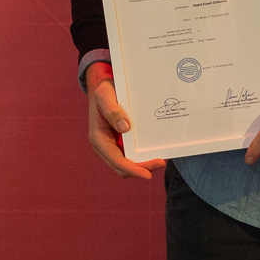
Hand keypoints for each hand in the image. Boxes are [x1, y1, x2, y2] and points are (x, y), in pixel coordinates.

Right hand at [86, 63, 165, 181]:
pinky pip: (131, 155)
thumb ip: (113, 111)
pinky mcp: (121, 141)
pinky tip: (154, 151)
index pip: (116, 161)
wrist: (103, 85)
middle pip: (123, 167)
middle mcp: (105, 145)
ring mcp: (113, 144)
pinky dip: (142, 156)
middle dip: (142, 169)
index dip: (132, 169)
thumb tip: (125, 129)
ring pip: (128, 164)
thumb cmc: (103, 89)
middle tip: (161, 163)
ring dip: (143, 165)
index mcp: (98, 138)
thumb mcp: (105, 95)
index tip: (148, 174)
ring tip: (160, 160)